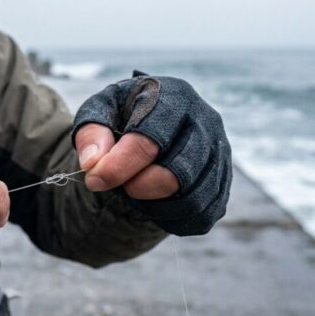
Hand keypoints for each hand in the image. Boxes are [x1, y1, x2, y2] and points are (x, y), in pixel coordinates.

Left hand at [72, 74, 231, 235]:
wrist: (152, 127)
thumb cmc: (124, 117)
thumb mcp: (98, 113)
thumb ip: (91, 133)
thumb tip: (93, 163)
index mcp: (174, 96)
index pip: (149, 139)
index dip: (119, 166)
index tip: (94, 180)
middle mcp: (206, 122)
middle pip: (176, 172)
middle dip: (139, 187)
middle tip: (120, 185)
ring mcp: (220, 153)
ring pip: (192, 199)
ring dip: (155, 206)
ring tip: (136, 191)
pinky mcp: (223, 182)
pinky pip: (202, 215)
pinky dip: (172, 219)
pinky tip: (154, 204)